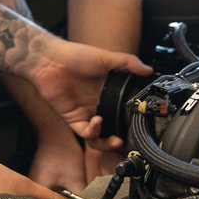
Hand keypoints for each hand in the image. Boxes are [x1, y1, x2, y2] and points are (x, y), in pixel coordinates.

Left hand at [27, 37, 151, 140]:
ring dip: (106, 142)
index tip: (139, 123)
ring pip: (97, 137)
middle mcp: (96, 105)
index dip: (129, 121)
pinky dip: (93, 131)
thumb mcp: (106, 58)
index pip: (121, 112)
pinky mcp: (72, 118)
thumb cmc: (75, 56)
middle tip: (127, 140)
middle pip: (111, 129)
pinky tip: (97, 121)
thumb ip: (127, 63)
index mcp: (107, 93)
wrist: (50, 60)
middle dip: (119, 139)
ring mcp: (85, 113)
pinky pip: (85, 132)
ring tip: (115, 140)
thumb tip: (148, 70)